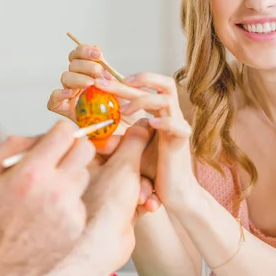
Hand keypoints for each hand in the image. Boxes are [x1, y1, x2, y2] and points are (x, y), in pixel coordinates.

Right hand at [0, 120, 94, 275]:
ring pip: (84, 175)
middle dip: (72, 148)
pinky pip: (81, 201)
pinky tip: (50, 212)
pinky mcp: (76, 227)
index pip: (66, 132)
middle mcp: (56, 190)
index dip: (60, 132)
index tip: (56, 138)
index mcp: (32, 173)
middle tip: (58, 158)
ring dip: (71, 176)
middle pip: (85, 149)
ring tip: (48, 190)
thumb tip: (42, 134)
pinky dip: (69, 202)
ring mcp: (69, 210)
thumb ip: (14, 146)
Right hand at [47, 44, 142, 125]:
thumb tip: (100, 57)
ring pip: (65, 77)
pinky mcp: (67, 114)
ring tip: (92, 85)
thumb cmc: (130, 112)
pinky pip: (53, 102)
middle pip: (73, 64)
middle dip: (87, 66)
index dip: (85, 51)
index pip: (80, 55)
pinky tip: (71, 94)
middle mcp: (80, 83)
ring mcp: (73, 98)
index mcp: (92, 73)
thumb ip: (113, 74)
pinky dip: (59, 94)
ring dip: (78, 78)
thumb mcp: (127, 90)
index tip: (99, 55)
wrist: (130, 135)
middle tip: (102, 76)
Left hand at [93, 73, 197, 208]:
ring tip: (123, 111)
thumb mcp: (127, 152)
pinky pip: (177, 125)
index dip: (122, 82)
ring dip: (143, 100)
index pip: (145, 87)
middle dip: (128, 83)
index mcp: (159, 113)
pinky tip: (150, 123)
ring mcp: (178, 126)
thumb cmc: (153, 172)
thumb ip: (114, 141)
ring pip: (167, 98)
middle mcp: (170, 115)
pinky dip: (164, 121)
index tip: (100, 81)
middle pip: (157, 84)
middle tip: (103, 83)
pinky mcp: (183, 142)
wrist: (175, 194)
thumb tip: (92, 134)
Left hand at [96, 130, 161, 213]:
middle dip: (142, 172)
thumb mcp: (124, 163)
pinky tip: (149, 206)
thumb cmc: (109, 201)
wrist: (104, 243)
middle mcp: (97, 175)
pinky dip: (147, 201)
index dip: (132, 142)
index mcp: (91, 160)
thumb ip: (135, 140)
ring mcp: (109, 194)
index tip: (145, 143)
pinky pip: (139, 198)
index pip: (114, 141)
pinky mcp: (121, 211)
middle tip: (143, 179)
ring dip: (145, 188)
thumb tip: (142, 123)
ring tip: (143, 199)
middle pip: (129, 162)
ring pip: (136, 181)